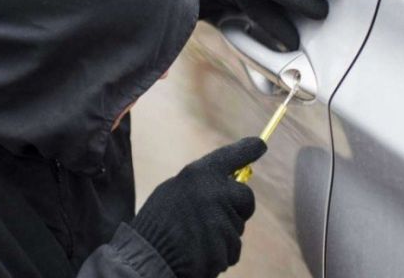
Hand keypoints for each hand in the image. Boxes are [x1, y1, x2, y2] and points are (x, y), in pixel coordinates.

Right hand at [131, 137, 266, 277]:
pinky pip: (231, 252)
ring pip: (237, 229)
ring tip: (194, 239)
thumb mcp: (175, 190)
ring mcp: (221, 222)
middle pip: (246, 198)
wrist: (144, 258)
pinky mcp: (223, 249)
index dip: (247, 149)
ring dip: (223, 237)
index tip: (259, 145)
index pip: (233, 156)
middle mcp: (216, 193)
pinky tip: (197, 253)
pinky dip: (219, 255)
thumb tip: (231, 184)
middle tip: (214, 217)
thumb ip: (202, 185)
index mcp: (200, 175)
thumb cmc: (156, 223)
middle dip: (237, 209)